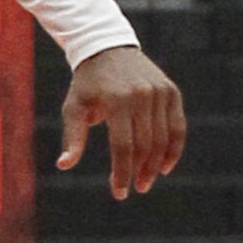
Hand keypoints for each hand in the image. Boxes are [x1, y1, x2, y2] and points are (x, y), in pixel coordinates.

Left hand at [56, 44, 185, 199]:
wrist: (107, 49)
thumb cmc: (86, 85)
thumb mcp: (73, 108)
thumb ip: (73, 137)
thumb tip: (64, 166)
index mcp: (117, 100)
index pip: (123, 145)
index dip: (122, 172)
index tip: (119, 193)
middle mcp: (143, 95)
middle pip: (145, 144)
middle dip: (139, 172)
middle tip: (134, 190)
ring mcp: (160, 92)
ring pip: (163, 138)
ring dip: (156, 165)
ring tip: (146, 182)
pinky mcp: (172, 92)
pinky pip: (178, 126)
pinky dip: (174, 148)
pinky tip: (165, 167)